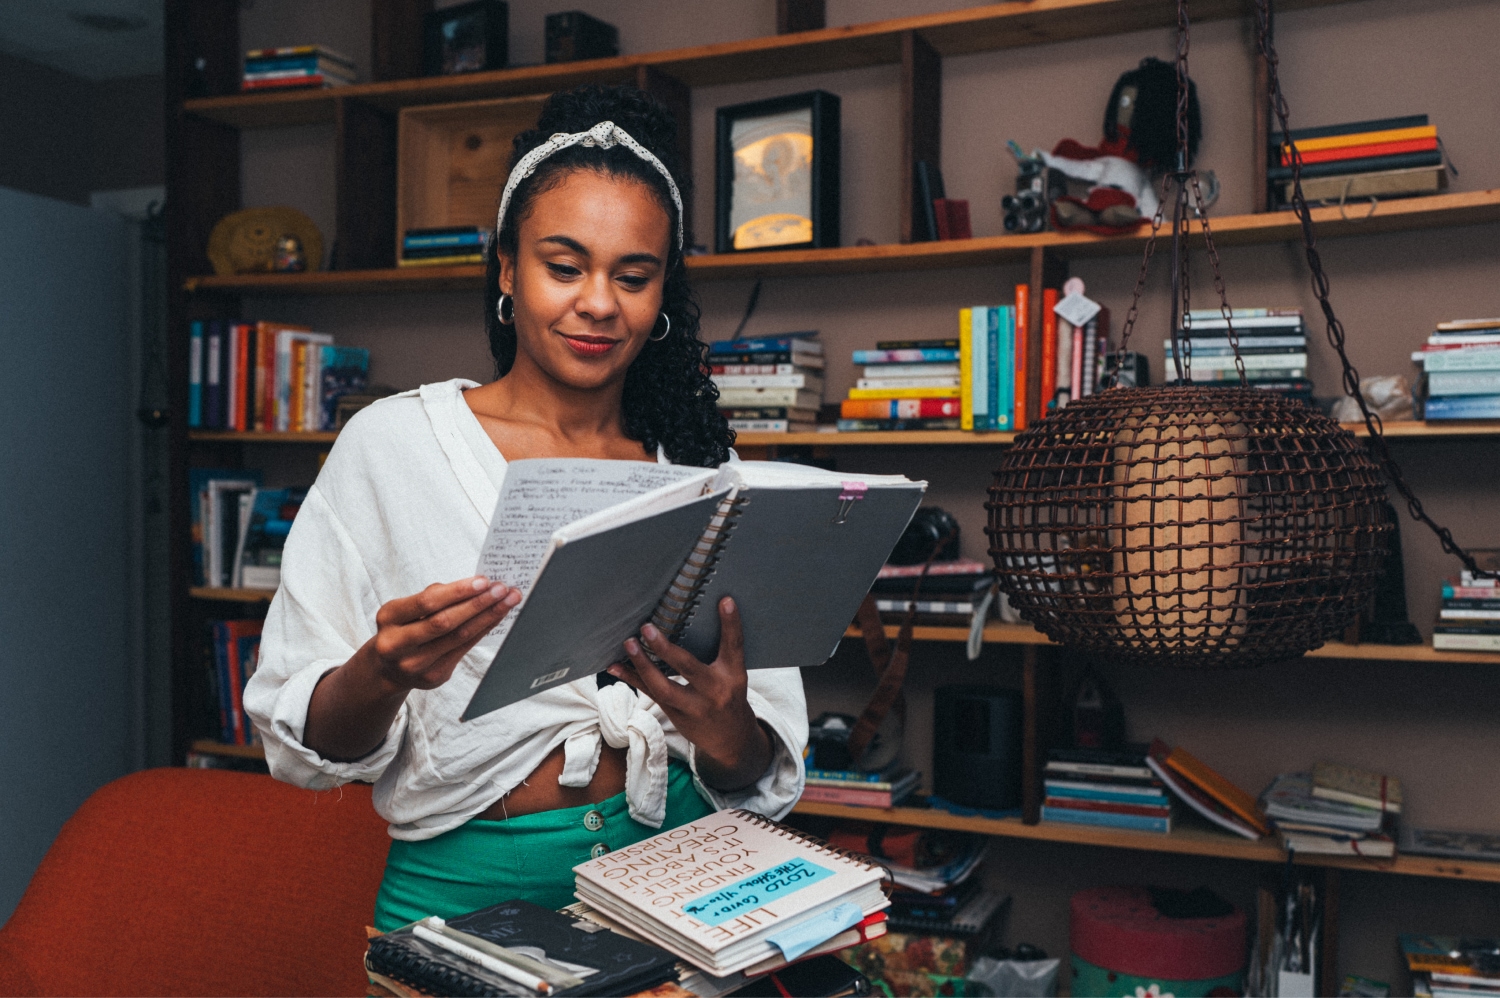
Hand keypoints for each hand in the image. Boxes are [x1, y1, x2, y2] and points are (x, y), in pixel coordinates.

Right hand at [368, 576, 521, 690]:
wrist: (389, 668)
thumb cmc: (404, 628)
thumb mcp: (407, 609)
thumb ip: (434, 596)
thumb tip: (476, 585)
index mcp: (388, 618)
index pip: (427, 602)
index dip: (458, 592)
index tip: (484, 580)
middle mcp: (397, 644)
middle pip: (445, 622)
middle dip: (478, 604)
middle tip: (502, 589)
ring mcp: (415, 664)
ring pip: (458, 637)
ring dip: (487, 616)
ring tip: (507, 601)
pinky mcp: (432, 677)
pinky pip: (464, 649)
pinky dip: (483, 630)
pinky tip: (496, 618)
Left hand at [609, 597, 773, 791]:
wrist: (731, 739)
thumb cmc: (729, 696)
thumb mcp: (733, 675)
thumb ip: (719, 652)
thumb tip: (691, 617)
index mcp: (733, 675)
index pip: (734, 646)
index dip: (731, 624)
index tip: (725, 601)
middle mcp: (714, 691)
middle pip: (688, 668)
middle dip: (665, 650)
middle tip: (647, 628)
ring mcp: (694, 706)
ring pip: (663, 687)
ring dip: (642, 665)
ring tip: (628, 644)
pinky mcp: (676, 715)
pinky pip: (651, 694)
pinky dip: (632, 678)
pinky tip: (614, 666)